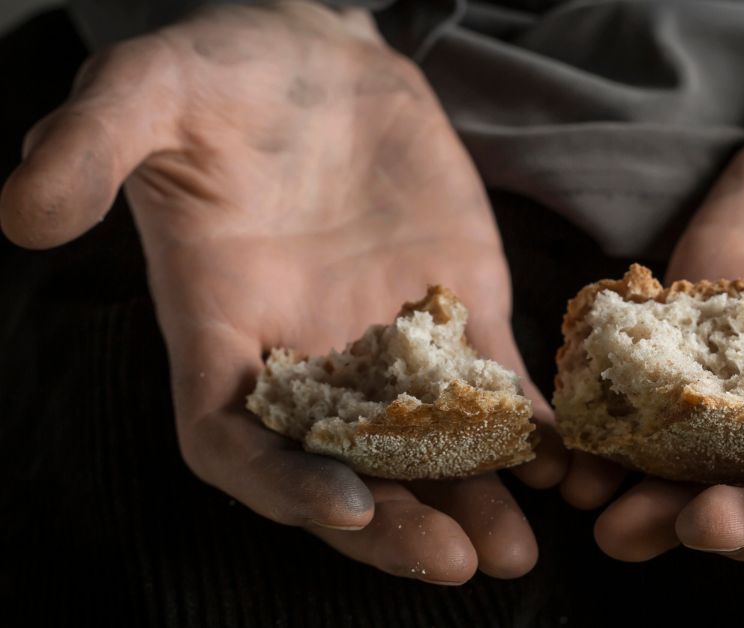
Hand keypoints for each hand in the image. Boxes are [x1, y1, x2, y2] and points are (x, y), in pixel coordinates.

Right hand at [1, 0, 565, 581]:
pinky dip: (527, 431)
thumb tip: (22, 213)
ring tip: (515, 549)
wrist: (322, 61)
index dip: (280, 487)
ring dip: (471, 502)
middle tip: (453, 561)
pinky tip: (564, 465)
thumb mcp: (148, 90)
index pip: (235, 444)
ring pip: (427, 448)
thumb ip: (91, 147)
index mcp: (222, 334)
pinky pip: (496, 386)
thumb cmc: (224, 75)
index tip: (339, 507)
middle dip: (392, 523)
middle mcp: (307, 360)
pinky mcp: (458, 312)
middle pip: (341, 471)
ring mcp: (389, 345)